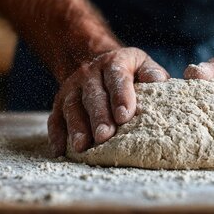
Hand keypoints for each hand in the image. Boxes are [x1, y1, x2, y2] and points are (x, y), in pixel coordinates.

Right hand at [47, 47, 168, 155]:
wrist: (97, 63)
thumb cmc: (128, 72)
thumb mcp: (141, 64)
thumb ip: (151, 73)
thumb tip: (158, 80)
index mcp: (113, 63)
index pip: (117, 77)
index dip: (121, 96)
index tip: (125, 116)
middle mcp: (90, 74)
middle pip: (93, 95)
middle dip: (98, 116)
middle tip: (104, 136)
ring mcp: (72, 88)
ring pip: (72, 107)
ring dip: (77, 127)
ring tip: (82, 147)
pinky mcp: (59, 103)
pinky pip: (55, 119)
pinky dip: (56, 136)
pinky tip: (60, 151)